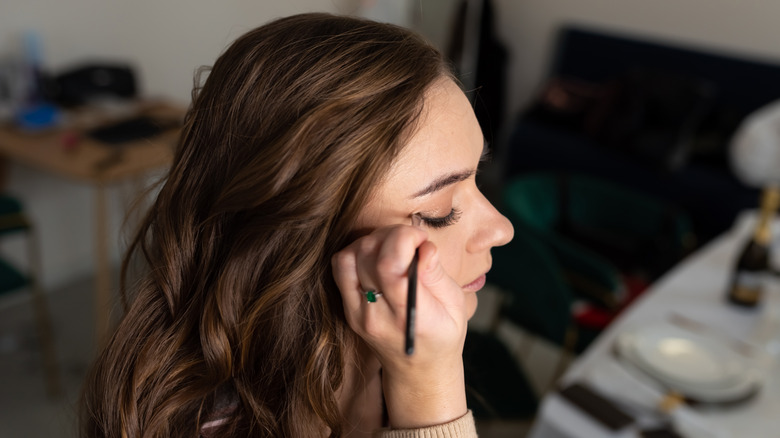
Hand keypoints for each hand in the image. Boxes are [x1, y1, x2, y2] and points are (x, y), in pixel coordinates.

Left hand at [332, 225, 468, 427]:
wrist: (418, 371)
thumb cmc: (443, 335)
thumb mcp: (455, 307)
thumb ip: (436, 275)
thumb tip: (424, 246)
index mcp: (407, 315)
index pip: (390, 266)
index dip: (403, 238)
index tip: (421, 238)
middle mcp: (376, 315)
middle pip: (367, 255)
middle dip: (391, 234)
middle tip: (411, 239)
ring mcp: (357, 313)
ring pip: (349, 258)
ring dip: (372, 241)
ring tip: (394, 246)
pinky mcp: (348, 309)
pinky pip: (340, 268)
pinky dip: (356, 252)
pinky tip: (377, 255)